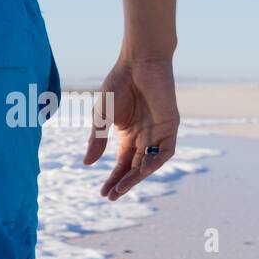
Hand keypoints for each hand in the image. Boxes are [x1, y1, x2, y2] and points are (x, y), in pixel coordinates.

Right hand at [85, 56, 179, 199]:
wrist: (137, 62)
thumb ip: (96, 140)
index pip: (123, 164)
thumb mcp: (101, 118)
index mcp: (128, 135)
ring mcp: (159, 131)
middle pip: (136, 167)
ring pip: (151, 162)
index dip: (113, 179)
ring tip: (122, 188)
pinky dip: (155, 161)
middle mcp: (145, 137)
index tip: (103, 193)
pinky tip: (141, 170)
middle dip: (124, 183)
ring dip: (138, 176)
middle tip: (111, 196)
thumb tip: (87, 164)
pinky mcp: (170, 124)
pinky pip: (166, 149)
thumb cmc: (118, 85)